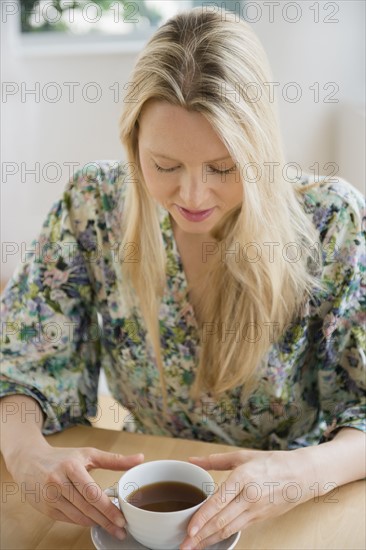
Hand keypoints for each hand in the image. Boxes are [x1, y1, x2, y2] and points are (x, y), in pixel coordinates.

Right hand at [8, 440, 143, 540]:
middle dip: (106, 521)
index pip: (93, 493)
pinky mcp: (46, 509)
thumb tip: (140, 458)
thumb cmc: (63, 457)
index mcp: (71, 467)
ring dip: (96, 524)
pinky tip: (95, 523)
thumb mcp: (88, 454)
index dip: (108, 508)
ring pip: (78, 516)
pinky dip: (83, 522)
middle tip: (122, 530)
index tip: (122, 519)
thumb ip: (115, 459)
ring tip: (112, 529)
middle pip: (86, 507)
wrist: (29, 461)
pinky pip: (68, 519)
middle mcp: (58, 482)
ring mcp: (50, 497)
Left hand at [180, 449, 311, 548]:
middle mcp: (249, 497)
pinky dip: (223, 537)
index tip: (189, 529)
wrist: (302, 475)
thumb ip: (215, 460)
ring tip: (194, 548)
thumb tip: (192, 460)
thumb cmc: (272, 462)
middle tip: (185, 545)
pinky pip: (238, 529)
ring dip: (210, 540)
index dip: (202, 518)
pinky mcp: (259, 519)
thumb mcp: (243, 456)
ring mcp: (256, 510)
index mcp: (243, 477)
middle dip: (201, 536)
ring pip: (229, 529)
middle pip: (221, 521)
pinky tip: (212, 540)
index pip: (218, 502)